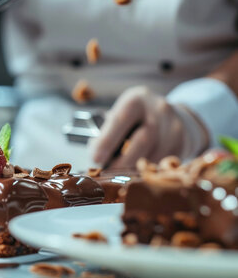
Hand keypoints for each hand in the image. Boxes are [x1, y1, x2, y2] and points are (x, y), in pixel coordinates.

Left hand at [89, 86, 208, 168]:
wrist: (177, 117)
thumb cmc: (139, 118)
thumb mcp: (123, 114)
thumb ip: (109, 130)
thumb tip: (95, 156)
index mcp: (136, 100)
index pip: (120, 120)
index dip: (107, 141)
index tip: (95, 158)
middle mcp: (158, 110)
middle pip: (141, 140)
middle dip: (121, 161)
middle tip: (106, 173)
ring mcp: (173, 127)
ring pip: (154, 155)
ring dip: (133, 170)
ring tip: (119, 176)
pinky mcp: (182, 143)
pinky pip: (163, 162)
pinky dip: (146, 171)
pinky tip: (136, 174)